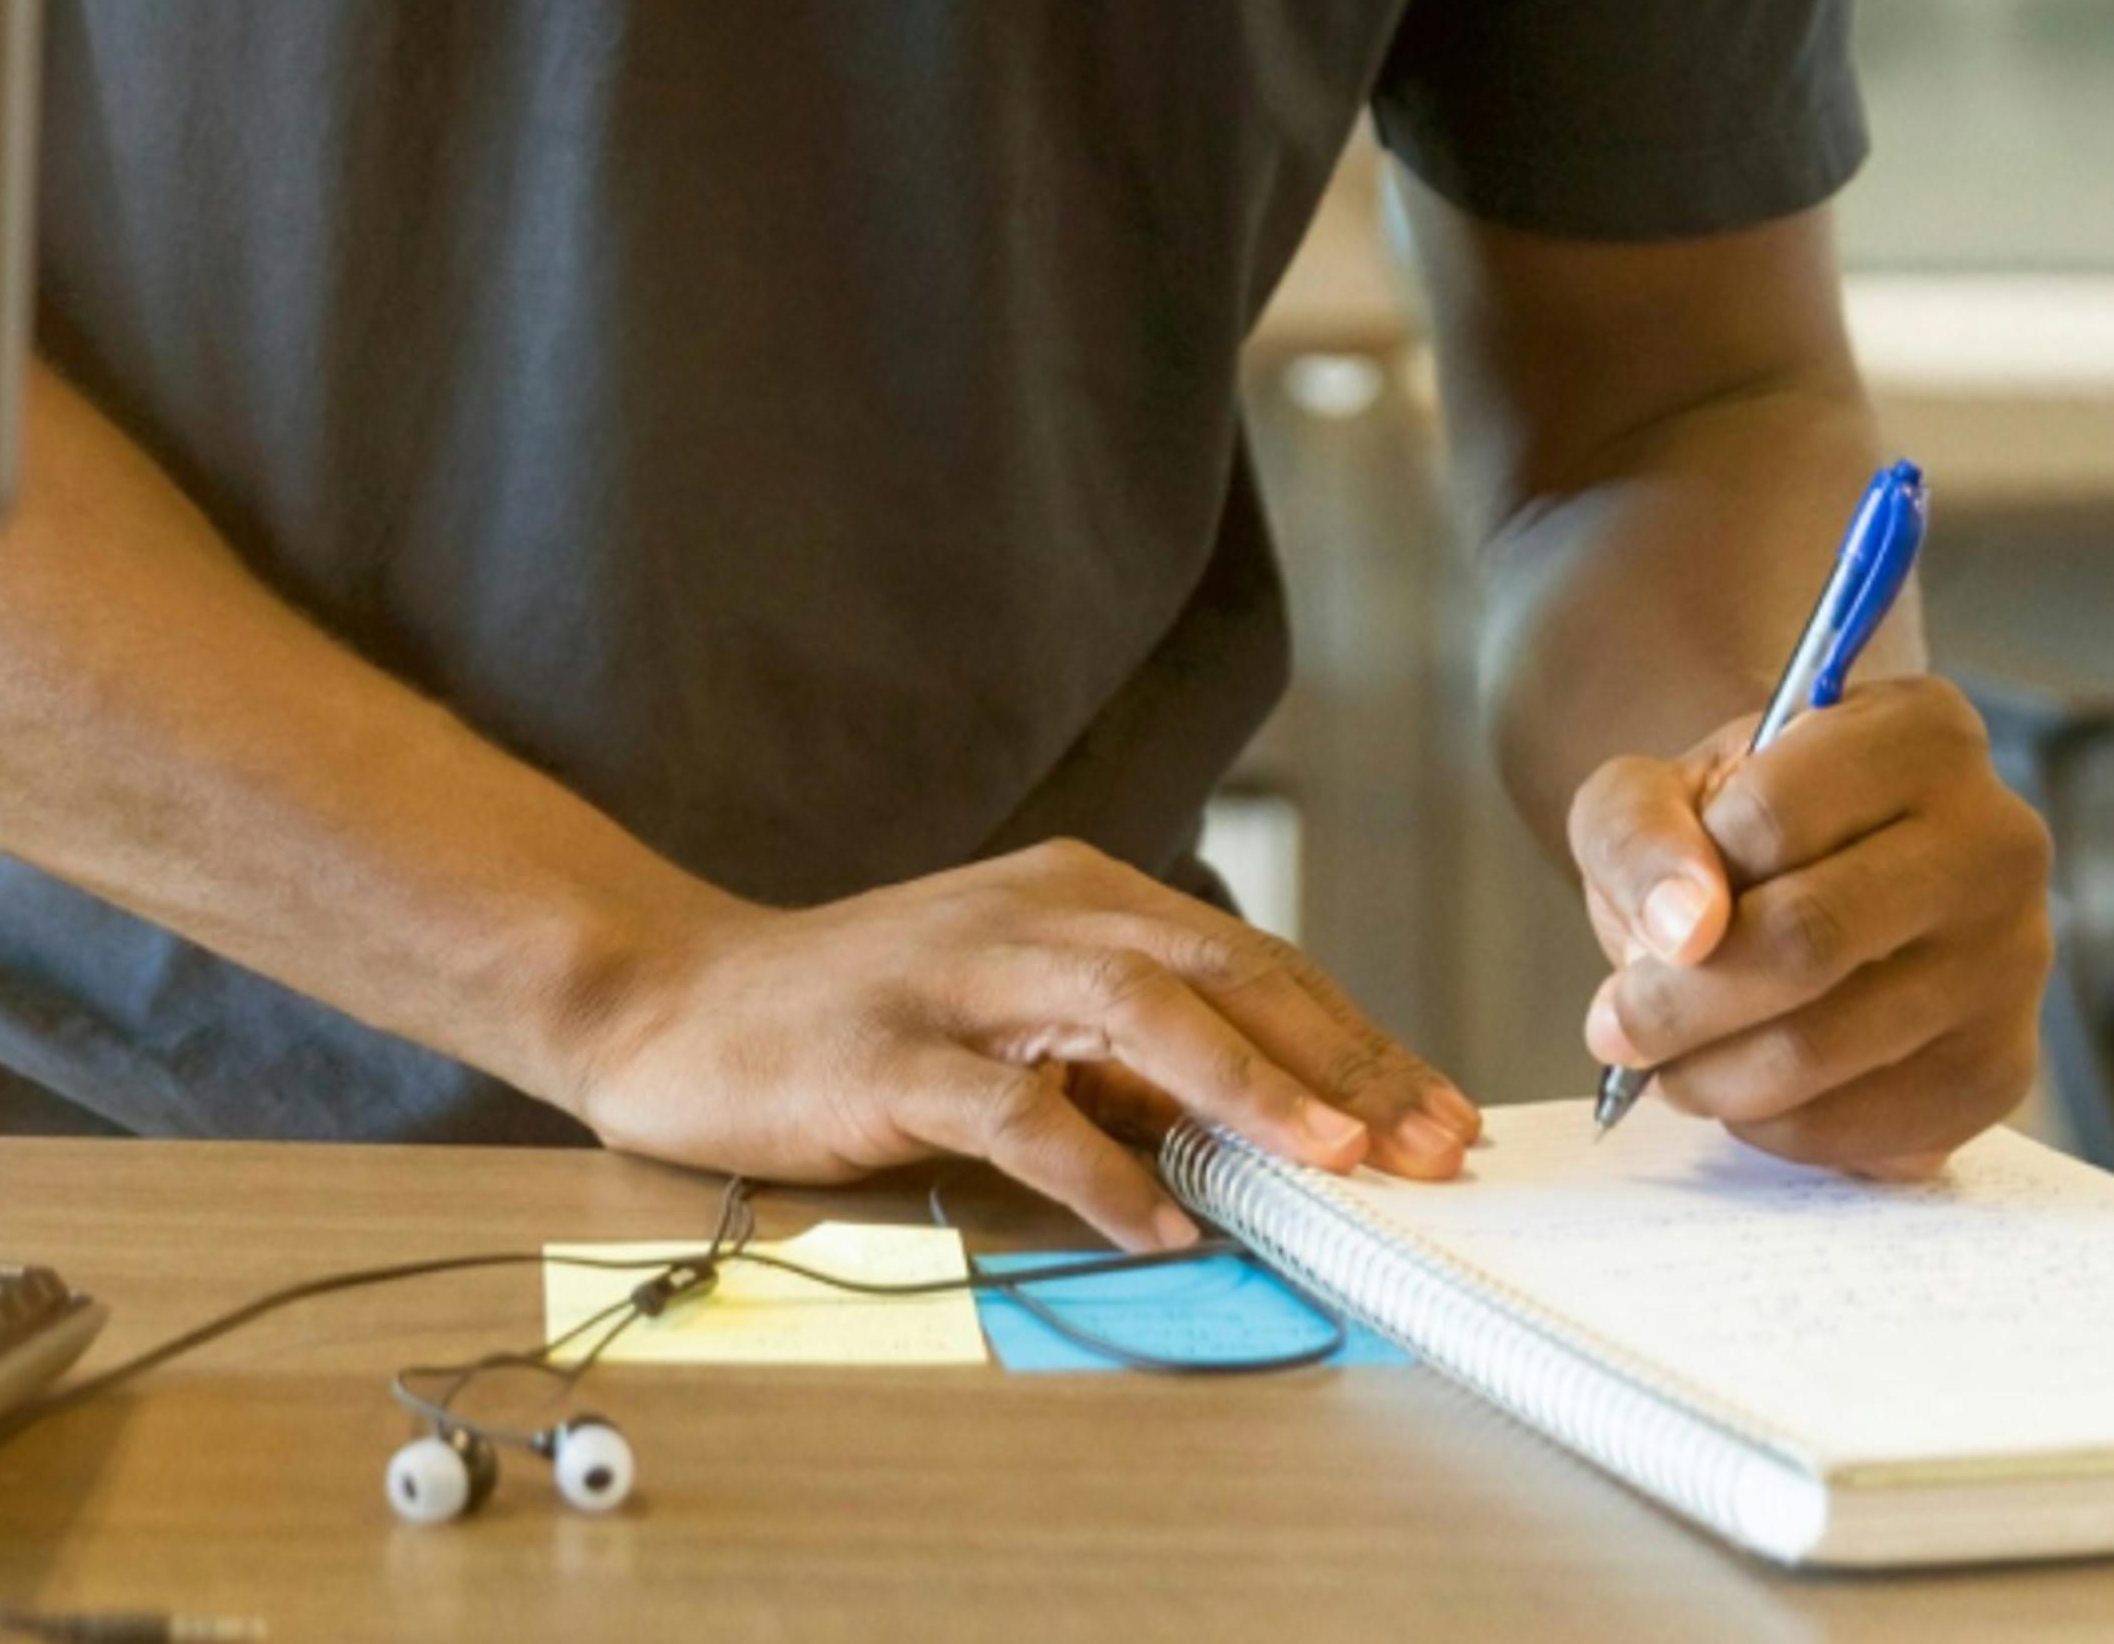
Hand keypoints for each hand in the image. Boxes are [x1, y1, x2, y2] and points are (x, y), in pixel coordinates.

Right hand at [559, 840, 1479, 1245]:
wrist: (678, 997)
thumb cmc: (857, 1013)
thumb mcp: (1012, 1006)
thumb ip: (1122, 1049)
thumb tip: (1263, 1123)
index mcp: (1073, 892)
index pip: (1249, 959)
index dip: (1352, 1038)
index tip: (1435, 1116)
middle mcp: (1032, 914)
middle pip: (1220, 970)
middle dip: (1338, 1061)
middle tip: (1425, 1146)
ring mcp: (960, 978)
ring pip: (1134, 1012)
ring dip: (1244, 1086)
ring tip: (1329, 1159)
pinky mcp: (893, 1053)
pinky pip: (1015, 1108)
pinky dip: (1098, 1167)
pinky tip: (1158, 1223)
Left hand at [1572, 675, 2051, 1177]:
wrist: (1812, 881)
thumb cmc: (1730, 827)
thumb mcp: (1652, 791)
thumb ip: (1640, 833)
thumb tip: (1685, 930)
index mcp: (1921, 732)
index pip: (1771, 817)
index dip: (1684, 882)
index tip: (1644, 919)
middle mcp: (1997, 840)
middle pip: (1808, 940)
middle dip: (1681, 1003)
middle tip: (1615, 1027)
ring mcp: (2015, 963)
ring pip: (1832, 1045)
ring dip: (1716, 1073)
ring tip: (1667, 1060)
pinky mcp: (2004, 1070)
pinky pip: (1874, 1127)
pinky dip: (1779, 1125)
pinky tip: (1742, 1088)